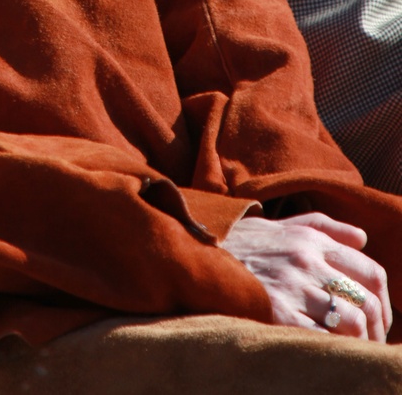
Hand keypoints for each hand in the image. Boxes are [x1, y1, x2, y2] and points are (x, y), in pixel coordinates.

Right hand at [222, 212, 390, 340]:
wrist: (192, 252)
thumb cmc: (239, 243)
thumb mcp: (280, 224)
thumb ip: (322, 226)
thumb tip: (362, 238)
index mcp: (311, 239)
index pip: (371, 272)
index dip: (382, 302)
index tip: (377, 320)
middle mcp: (306, 260)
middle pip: (366, 300)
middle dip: (376, 328)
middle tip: (370, 342)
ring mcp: (292, 286)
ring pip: (350, 322)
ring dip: (358, 342)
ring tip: (350, 350)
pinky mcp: (275, 312)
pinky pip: (321, 338)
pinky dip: (330, 348)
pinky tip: (324, 350)